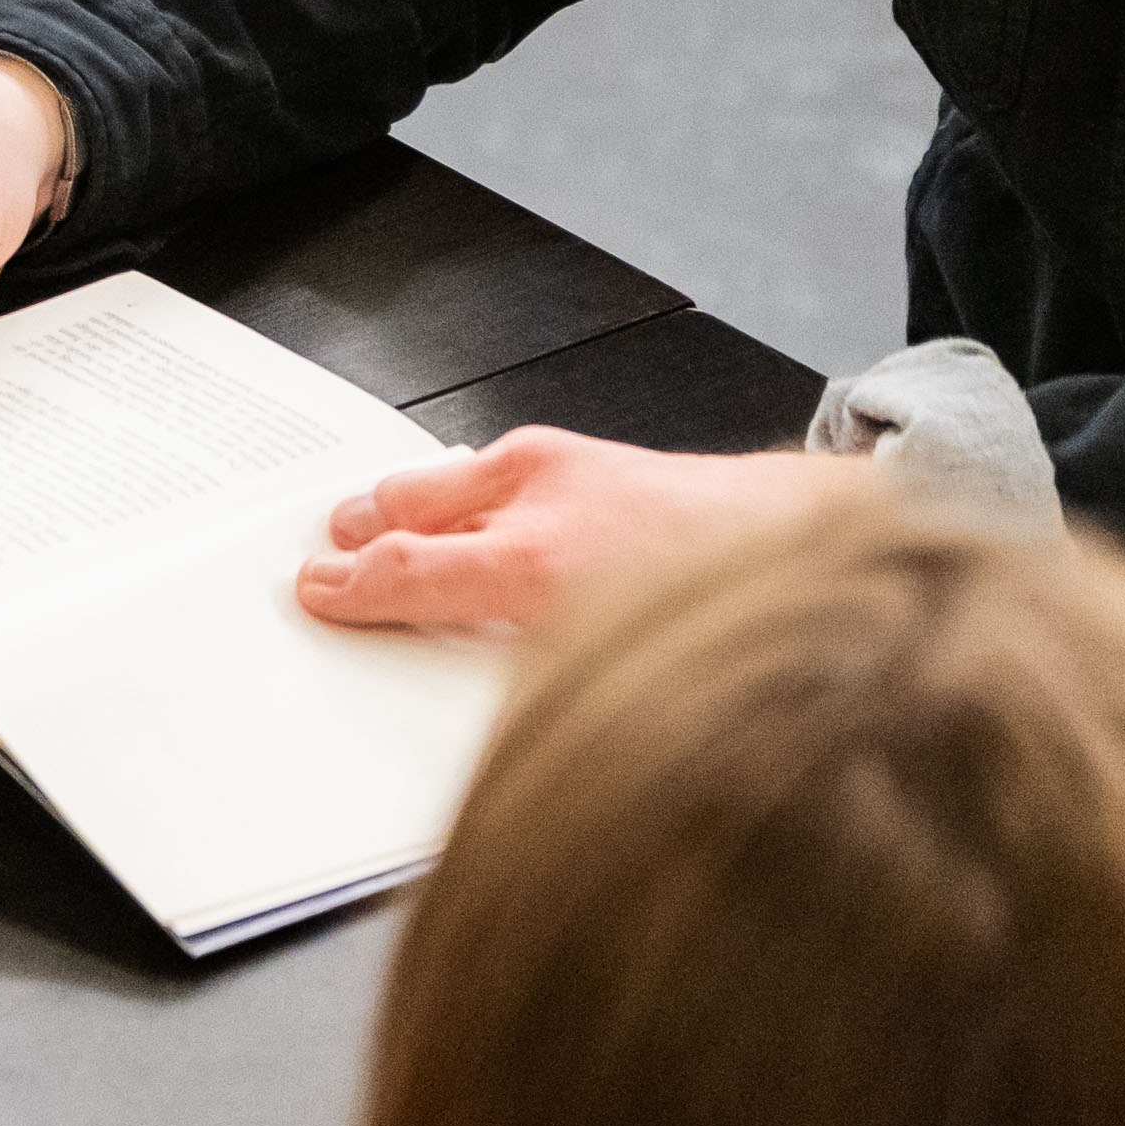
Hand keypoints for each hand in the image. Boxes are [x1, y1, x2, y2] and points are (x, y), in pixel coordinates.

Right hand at [297, 429, 856, 637]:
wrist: (806, 545)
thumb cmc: (718, 610)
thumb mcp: (598, 666)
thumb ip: (514, 664)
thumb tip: (461, 672)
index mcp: (533, 565)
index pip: (402, 571)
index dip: (348, 588)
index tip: (318, 593)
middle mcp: (538, 502)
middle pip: (405, 507)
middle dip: (361, 532)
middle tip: (331, 555)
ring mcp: (559, 468)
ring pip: (444, 480)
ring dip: (409, 507)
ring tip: (382, 530)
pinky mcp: (582, 453)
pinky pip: (493, 467)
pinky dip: (466, 493)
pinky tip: (473, 520)